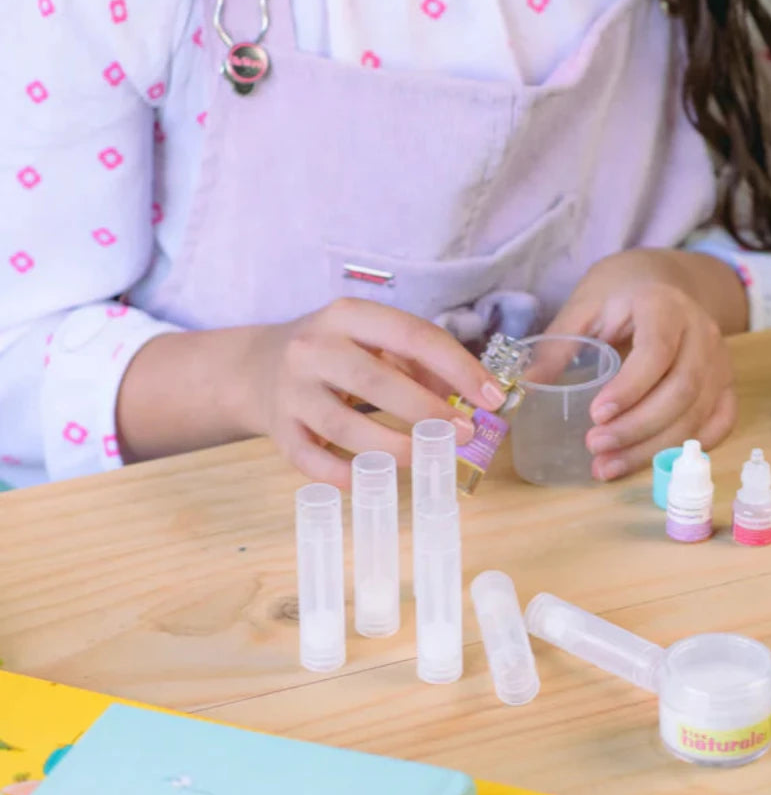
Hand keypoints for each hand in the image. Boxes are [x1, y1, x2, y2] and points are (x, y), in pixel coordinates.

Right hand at [242, 299, 505, 485]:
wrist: (255, 367)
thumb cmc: (336, 353)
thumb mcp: (374, 340)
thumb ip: (420, 363)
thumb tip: (470, 397)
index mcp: (348, 315)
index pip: (412, 335)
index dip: (457, 367)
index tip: (491, 397)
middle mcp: (313, 347)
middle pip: (375, 381)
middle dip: (427, 411)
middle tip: (464, 433)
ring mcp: (291, 390)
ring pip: (343, 426)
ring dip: (394, 447)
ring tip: (429, 458)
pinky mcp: (277, 429)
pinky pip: (311, 460)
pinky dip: (343, 474)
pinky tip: (375, 479)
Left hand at [546, 250, 744, 479]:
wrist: (662, 281)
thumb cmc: (619, 293)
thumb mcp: (583, 306)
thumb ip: (559, 345)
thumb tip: (526, 388)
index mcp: (665, 306)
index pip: (657, 352)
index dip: (630, 388)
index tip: (596, 415)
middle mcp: (702, 333)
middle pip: (682, 390)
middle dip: (638, 427)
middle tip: (595, 447)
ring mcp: (719, 361)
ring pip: (698, 414)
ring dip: (654, 448)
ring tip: (607, 465)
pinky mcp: (725, 384)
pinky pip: (719, 424)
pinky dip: (688, 448)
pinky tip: (651, 463)